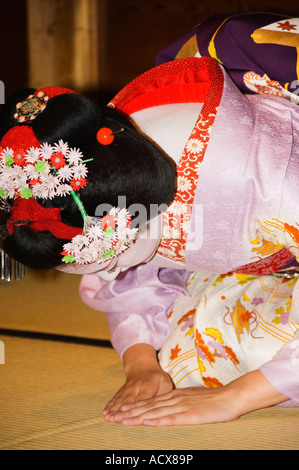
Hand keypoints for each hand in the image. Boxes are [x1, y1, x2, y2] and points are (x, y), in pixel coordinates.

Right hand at [102, 344, 173, 421]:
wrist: (141, 366)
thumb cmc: (157, 378)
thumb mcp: (165, 382)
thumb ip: (164, 394)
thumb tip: (164, 406)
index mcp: (148, 385)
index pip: (143, 398)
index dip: (137, 406)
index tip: (130, 414)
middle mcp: (136, 387)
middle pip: (129, 401)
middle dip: (121, 411)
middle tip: (114, 419)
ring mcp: (127, 389)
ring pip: (120, 400)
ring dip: (113, 409)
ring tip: (108, 417)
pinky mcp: (121, 391)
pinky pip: (115, 398)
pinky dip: (109, 405)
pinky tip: (104, 412)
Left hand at [109, 385, 239, 425]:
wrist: (231, 397)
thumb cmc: (215, 400)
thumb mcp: (194, 398)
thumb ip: (181, 401)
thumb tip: (172, 406)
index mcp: (176, 395)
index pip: (152, 401)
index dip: (136, 406)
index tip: (123, 409)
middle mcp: (175, 399)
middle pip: (149, 406)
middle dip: (131, 411)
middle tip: (115, 416)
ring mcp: (181, 406)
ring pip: (155, 412)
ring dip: (138, 416)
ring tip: (123, 420)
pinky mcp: (189, 415)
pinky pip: (169, 418)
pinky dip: (156, 420)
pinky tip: (145, 422)